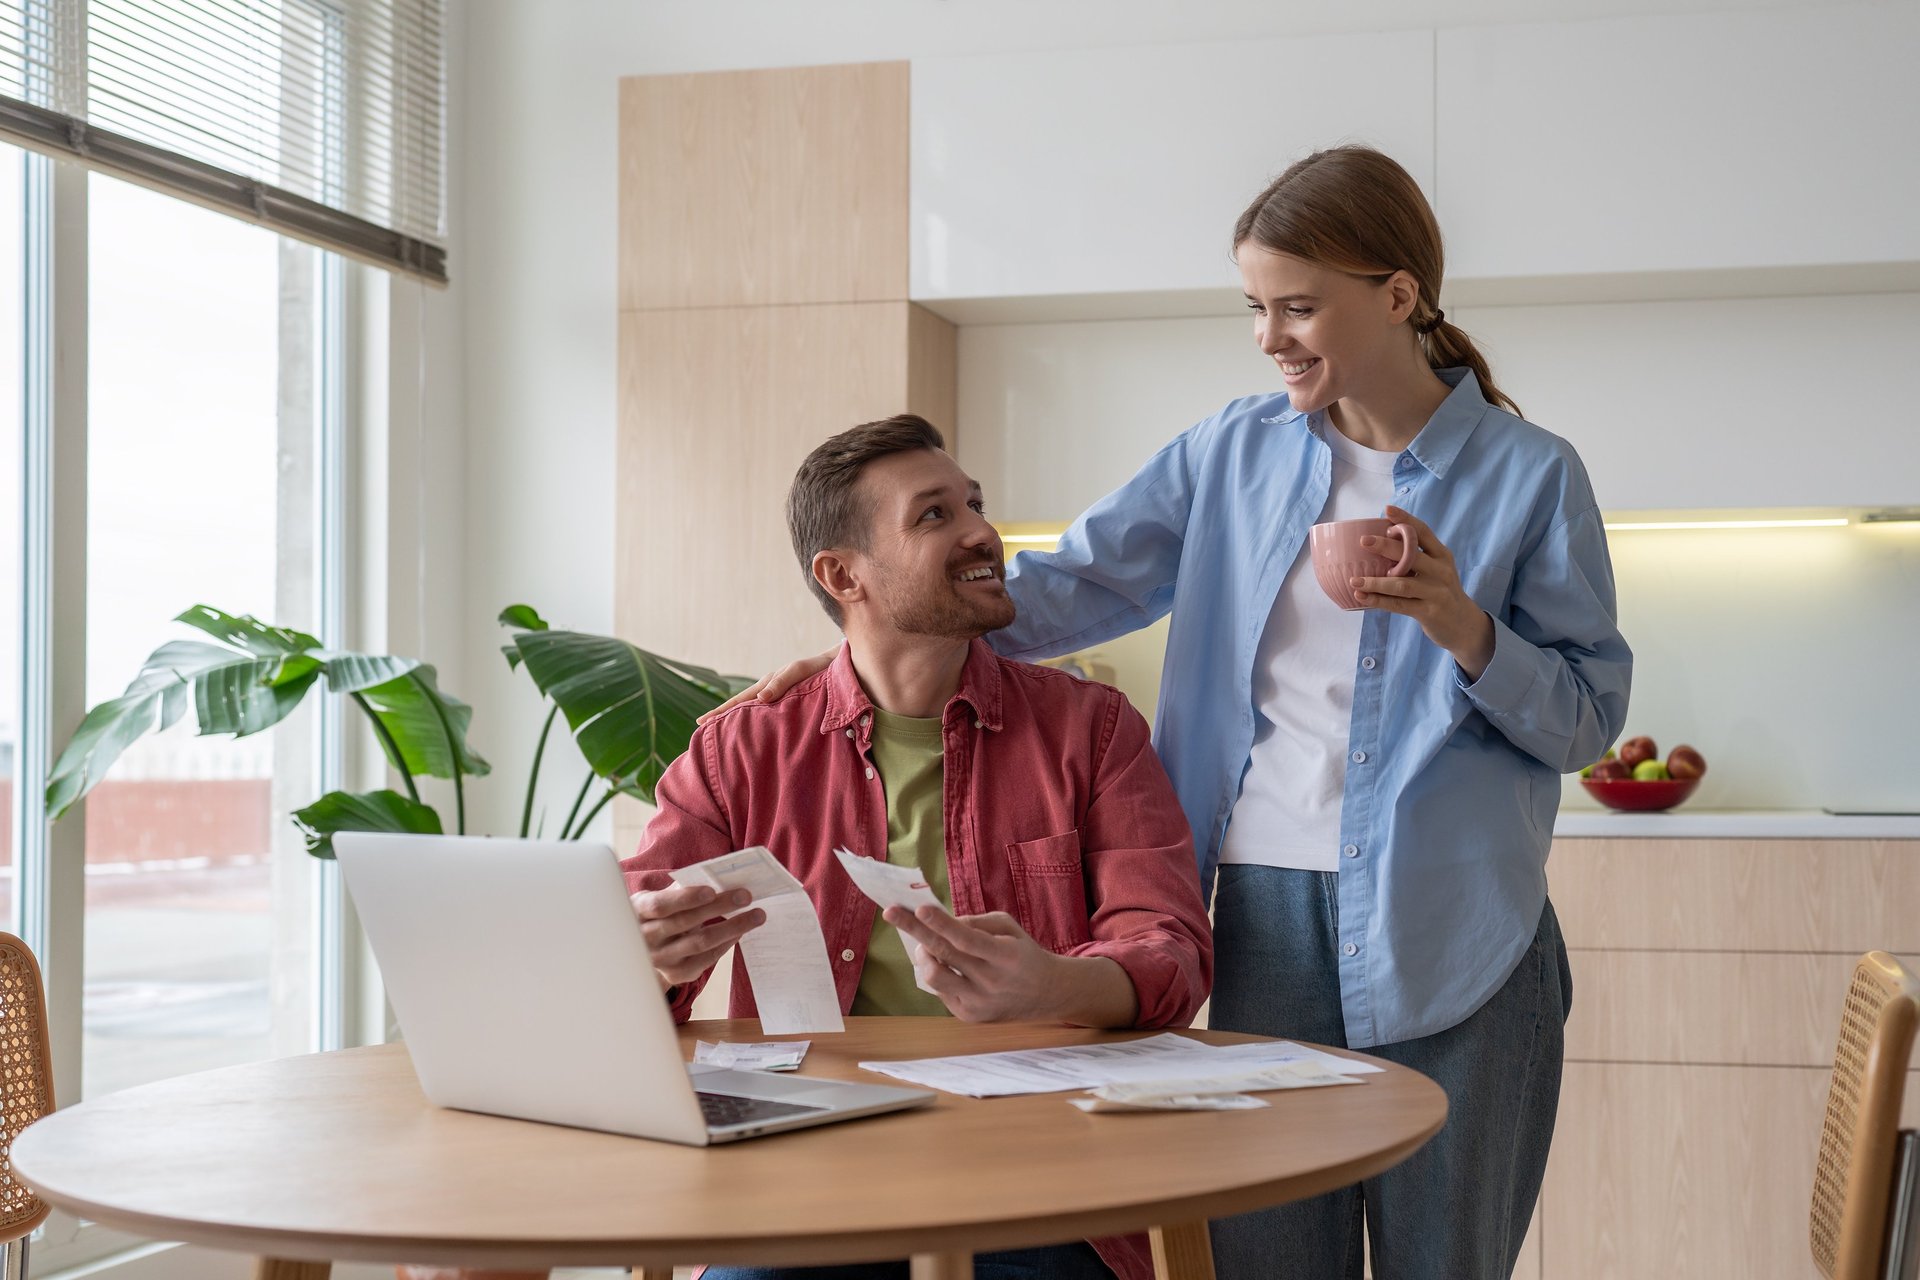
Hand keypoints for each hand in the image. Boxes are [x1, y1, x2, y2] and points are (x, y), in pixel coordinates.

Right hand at [631, 883, 764, 989]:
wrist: (643, 947)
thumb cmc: (659, 913)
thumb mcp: (660, 897)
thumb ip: (682, 887)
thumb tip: (719, 876)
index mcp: (638, 912)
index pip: (660, 905)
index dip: (685, 898)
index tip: (712, 889)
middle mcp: (646, 939)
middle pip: (685, 922)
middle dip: (718, 907)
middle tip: (746, 896)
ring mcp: (661, 960)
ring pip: (700, 943)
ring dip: (732, 927)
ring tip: (756, 915)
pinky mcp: (676, 974)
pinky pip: (706, 959)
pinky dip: (726, 944)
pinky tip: (740, 932)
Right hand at [698, 648, 837, 723]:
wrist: (838, 666)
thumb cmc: (818, 668)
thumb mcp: (798, 672)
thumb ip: (780, 683)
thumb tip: (760, 698)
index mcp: (767, 686)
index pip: (738, 701)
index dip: (720, 712)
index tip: (701, 722)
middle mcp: (769, 693)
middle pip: (740, 707)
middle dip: (721, 717)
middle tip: (701, 730)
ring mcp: (778, 700)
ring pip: (752, 713)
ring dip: (737, 722)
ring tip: (722, 735)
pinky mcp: (789, 706)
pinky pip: (767, 717)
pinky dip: (755, 724)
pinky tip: (754, 735)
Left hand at [883, 906, 1064, 1022]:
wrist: (1046, 994)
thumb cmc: (1023, 954)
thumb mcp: (1010, 928)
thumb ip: (977, 922)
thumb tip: (943, 923)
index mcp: (1006, 956)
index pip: (968, 939)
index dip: (942, 924)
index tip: (920, 909)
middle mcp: (992, 982)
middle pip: (944, 955)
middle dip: (915, 931)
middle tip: (891, 913)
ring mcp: (979, 1003)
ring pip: (935, 977)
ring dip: (924, 955)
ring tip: (926, 945)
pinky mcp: (969, 1017)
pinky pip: (941, 990)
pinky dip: (939, 972)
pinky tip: (950, 967)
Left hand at [1350, 504, 1495, 680]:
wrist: (1464, 624)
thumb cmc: (1440, 591)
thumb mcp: (1436, 570)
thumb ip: (1415, 557)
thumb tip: (1379, 540)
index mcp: (1442, 555)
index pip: (1424, 532)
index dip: (1406, 519)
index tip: (1387, 510)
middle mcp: (1441, 571)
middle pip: (1411, 555)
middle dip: (1386, 546)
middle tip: (1363, 541)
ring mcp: (1436, 592)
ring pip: (1402, 583)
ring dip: (1376, 582)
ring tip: (1354, 580)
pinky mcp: (1429, 612)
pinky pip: (1399, 605)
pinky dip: (1379, 601)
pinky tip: (1362, 597)